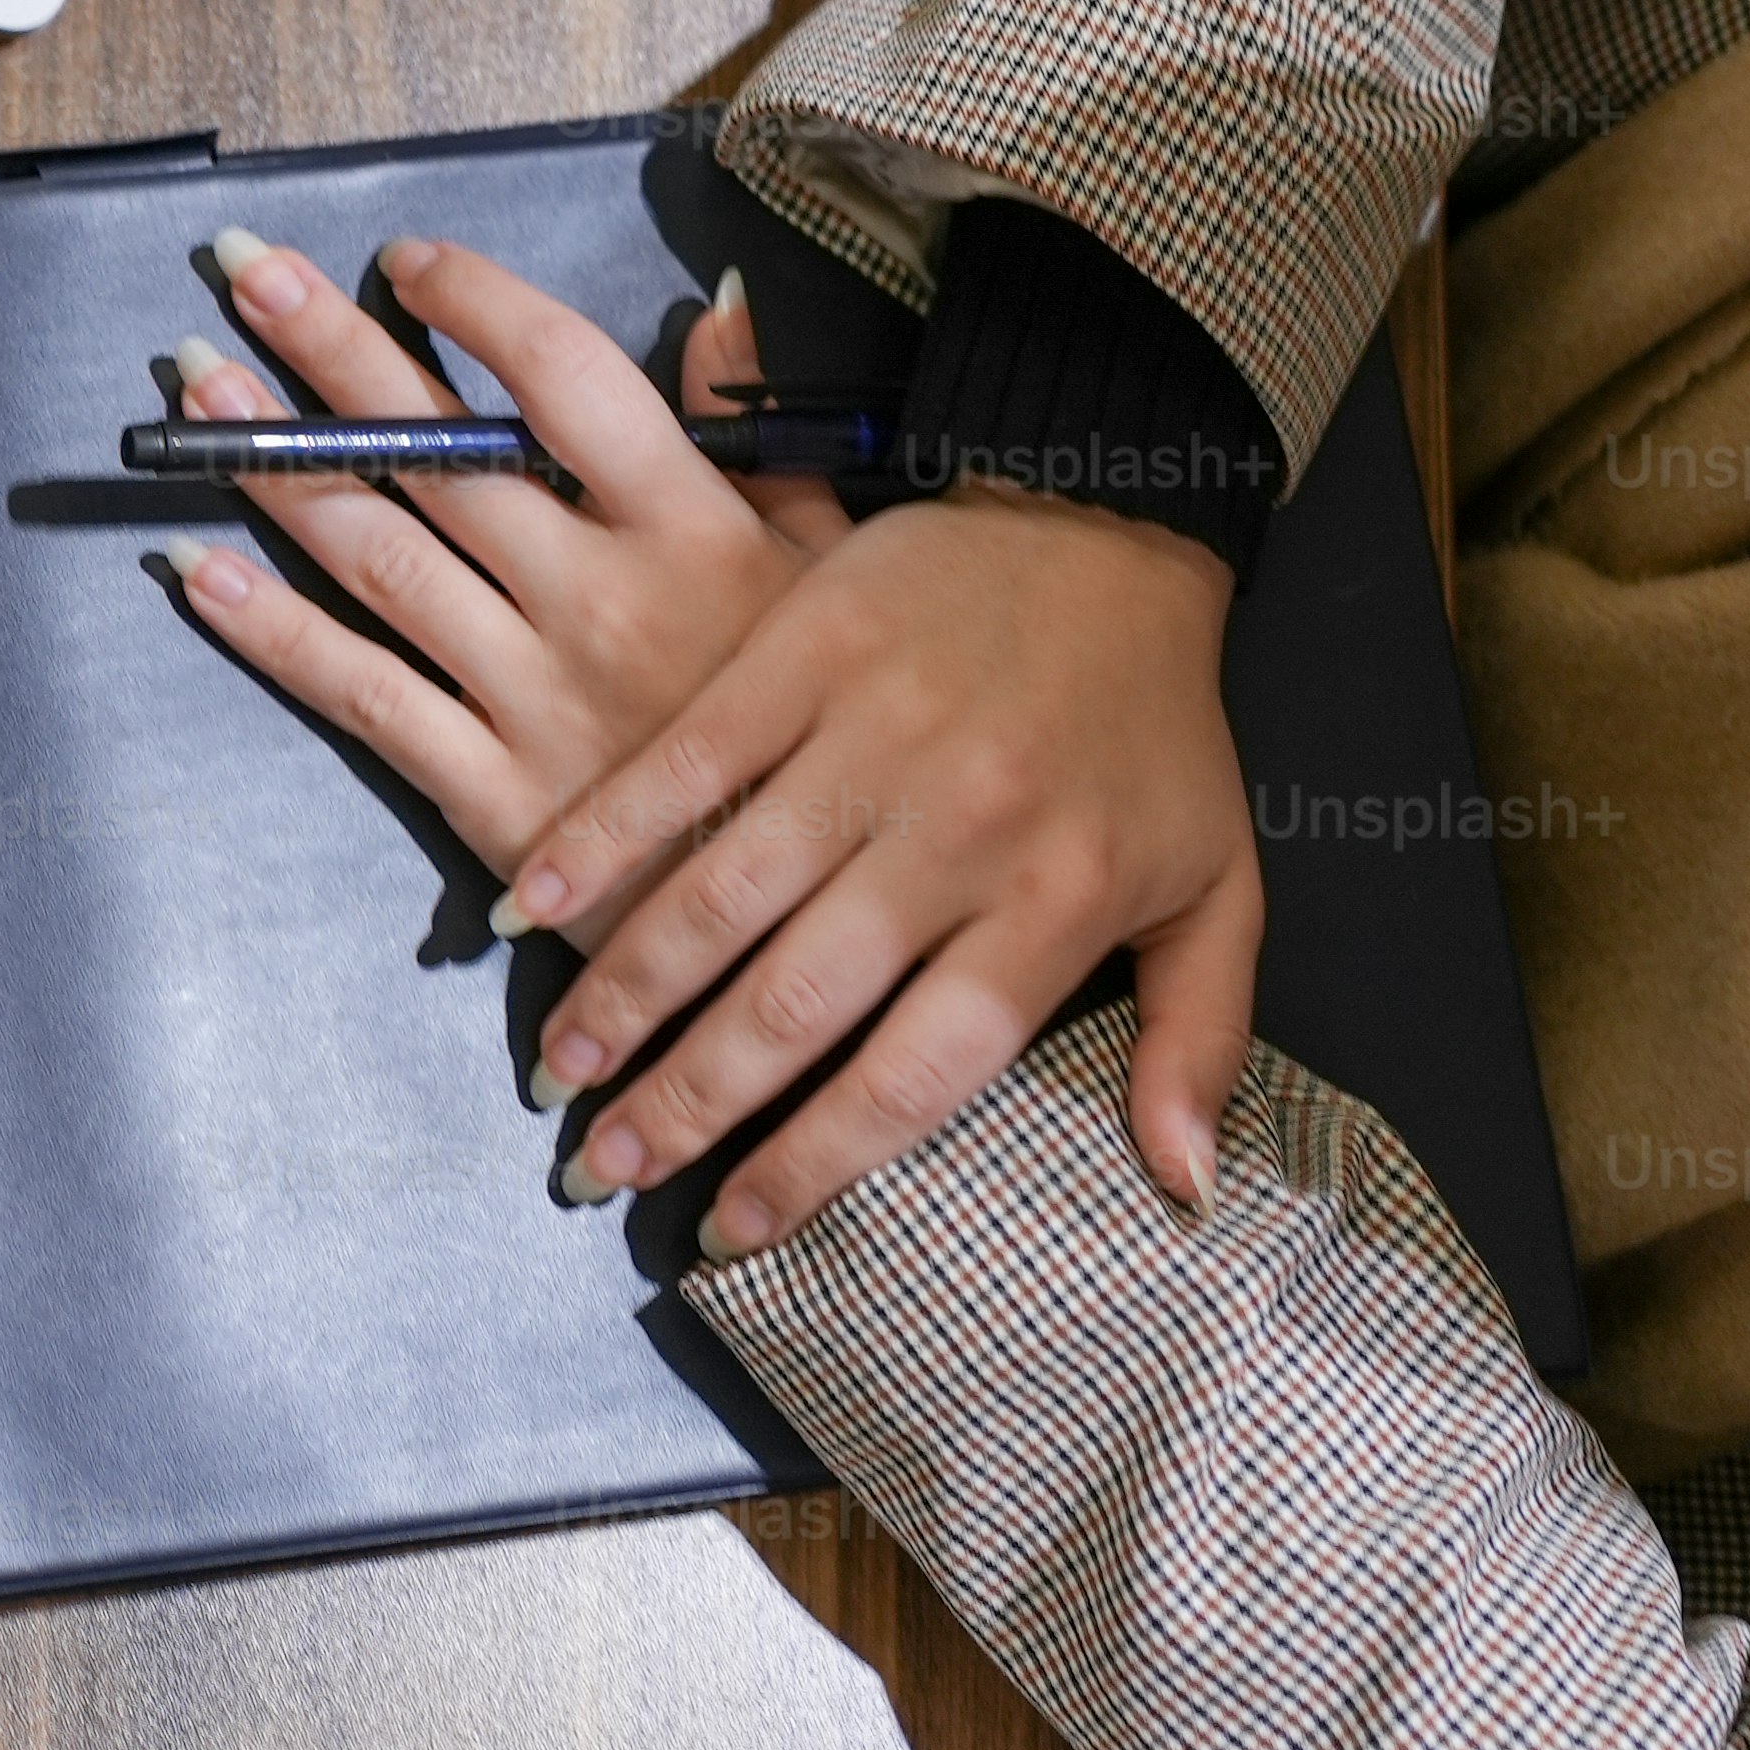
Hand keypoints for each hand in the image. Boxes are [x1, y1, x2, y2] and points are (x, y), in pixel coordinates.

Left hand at [145, 219, 849, 909]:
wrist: (815, 931)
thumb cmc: (829, 746)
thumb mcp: (837, 575)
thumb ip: (761, 439)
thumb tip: (717, 308)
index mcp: (693, 529)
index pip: (565, 379)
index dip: (477, 307)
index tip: (405, 258)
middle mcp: (599, 598)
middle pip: (441, 451)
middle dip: (332, 353)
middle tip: (246, 274)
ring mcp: (533, 695)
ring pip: (379, 556)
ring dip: (278, 465)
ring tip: (200, 390)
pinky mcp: (490, 792)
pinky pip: (360, 693)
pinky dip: (271, 631)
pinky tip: (198, 573)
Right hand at [517, 473, 1257, 1257]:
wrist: (1114, 521)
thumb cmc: (1159, 730)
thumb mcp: (1220, 887)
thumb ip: (1200, 1042)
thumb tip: (1184, 1188)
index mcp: (1054, 903)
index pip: (918, 1072)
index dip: (815, 1161)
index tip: (732, 1228)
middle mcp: (957, 831)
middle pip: (798, 1001)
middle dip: (689, 1101)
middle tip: (605, 1170)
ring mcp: (871, 735)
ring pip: (723, 894)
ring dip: (625, 992)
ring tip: (561, 1073)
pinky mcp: (803, 650)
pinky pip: (684, 763)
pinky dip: (600, 838)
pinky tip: (529, 906)